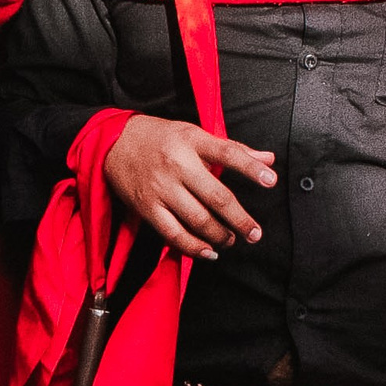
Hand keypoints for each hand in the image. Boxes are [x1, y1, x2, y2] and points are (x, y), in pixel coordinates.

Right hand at [102, 115, 275, 261]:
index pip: (227, 153)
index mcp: (192, 141)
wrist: (113, 142)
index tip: (271, 181)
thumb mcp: (195, 134)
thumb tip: (269, 160)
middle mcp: (177, 164)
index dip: (250, 168)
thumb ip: (233, 149)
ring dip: (219, 235)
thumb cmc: (161, 138)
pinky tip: (208, 251)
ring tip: (231, 239)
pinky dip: (193, 247)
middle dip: (240, 219)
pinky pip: (173, 234)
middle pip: (216, 196)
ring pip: (197, 220)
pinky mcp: (147, 207)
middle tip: (254, 233)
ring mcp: (161, 187)